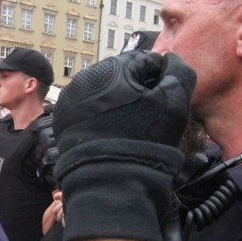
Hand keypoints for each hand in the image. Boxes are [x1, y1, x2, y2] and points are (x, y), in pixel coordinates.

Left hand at [52, 51, 195, 240]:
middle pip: (120, 75)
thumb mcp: (174, 102)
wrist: (111, 182)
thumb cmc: (146, 139)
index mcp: (112, 68)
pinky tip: (109, 132)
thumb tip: (169, 59)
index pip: (145, 61)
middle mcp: (85, 77)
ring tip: (127, 125)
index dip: (159, 80)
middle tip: (145, 115)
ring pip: (102, 90)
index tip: (162, 101)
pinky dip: (98, 115)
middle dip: (135, 89)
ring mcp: (70, 98)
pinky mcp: (62, 118)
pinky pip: (86, 107)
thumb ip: (179, 73)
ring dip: (115, 101)